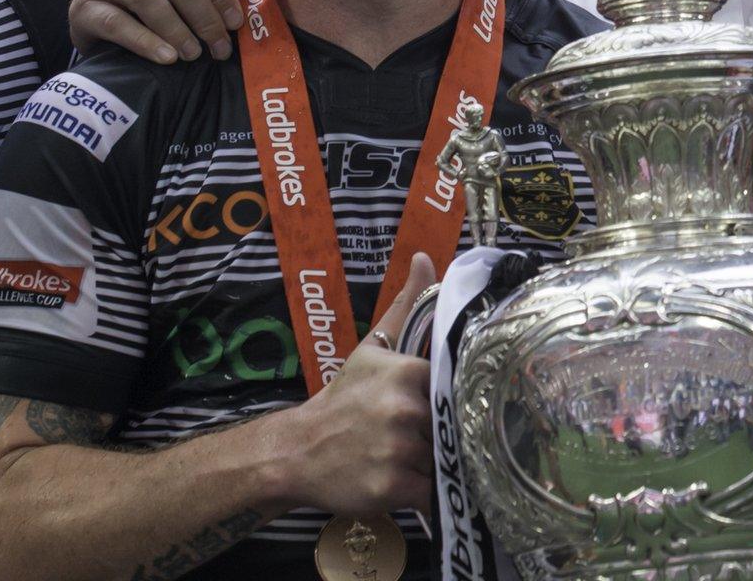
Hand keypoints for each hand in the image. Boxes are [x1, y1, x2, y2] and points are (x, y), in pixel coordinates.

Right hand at [273, 254, 436, 515]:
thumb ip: (404, 305)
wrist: (295, 451)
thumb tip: (423, 258)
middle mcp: (405, 409)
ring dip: (431, 465)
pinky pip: (431, 494)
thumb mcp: (372, 349)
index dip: (450, 403)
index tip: (440, 408)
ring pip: (442, 461)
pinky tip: (407, 483)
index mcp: (408, 373)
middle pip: (451, 427)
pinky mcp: (392, 487)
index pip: (456, 389)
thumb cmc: (341, 399)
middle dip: (440, 436)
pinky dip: (425, 495)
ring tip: (408, 458)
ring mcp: (398, 449)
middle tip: (419, 437)